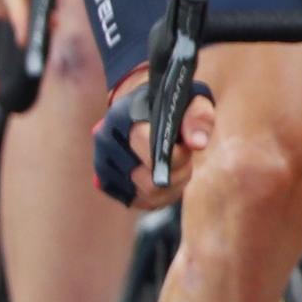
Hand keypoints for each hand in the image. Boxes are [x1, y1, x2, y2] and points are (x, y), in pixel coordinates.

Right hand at [91, 70, 215, 209]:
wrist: (143, 108)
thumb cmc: (172, 104)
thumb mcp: (192, 99)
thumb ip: (198, 117)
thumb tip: (197, 144)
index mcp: (122, 116)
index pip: (143, 144)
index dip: (173, 154)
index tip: (189, 148)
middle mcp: (105, 141)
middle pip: (146, 178)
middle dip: (176, 172)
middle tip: (187, 158)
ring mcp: (103, 164)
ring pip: (145, 194)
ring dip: (171, 185)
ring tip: (179, 166)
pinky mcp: (106, 183)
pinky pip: (140, 201)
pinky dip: (161, 195)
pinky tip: (169, 178)